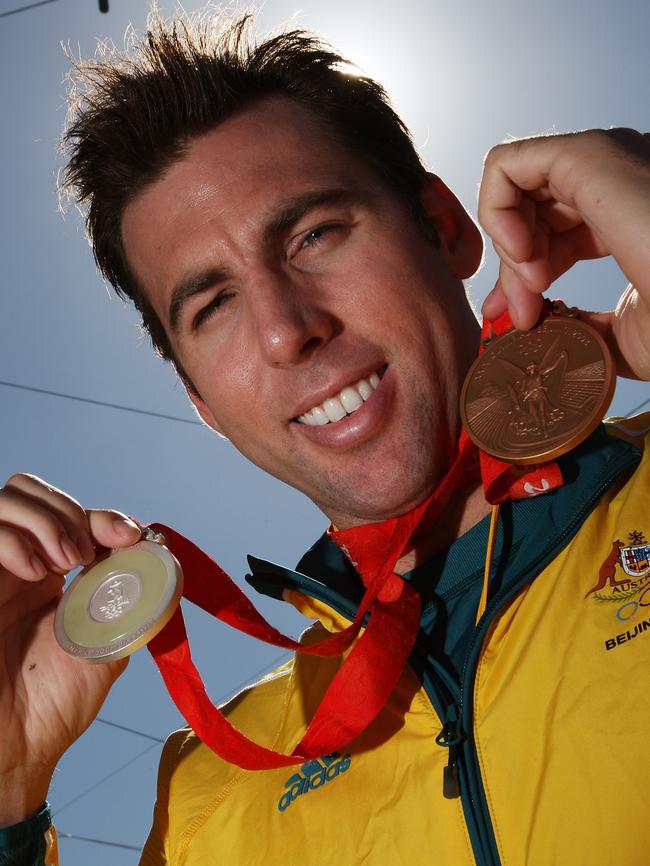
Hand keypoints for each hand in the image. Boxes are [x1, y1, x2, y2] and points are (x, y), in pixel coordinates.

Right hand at [0, 473, 141, 825]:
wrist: (15, 752)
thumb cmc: (55, 707)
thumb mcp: (109, 649)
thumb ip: (132, 607)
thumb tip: (163, 566)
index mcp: (55, 577)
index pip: (74, 516)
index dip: (102, 516)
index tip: (127, 535)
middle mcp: (21, 566)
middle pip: (32, 493)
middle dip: (68, 509)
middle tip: (87, 551)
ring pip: (8, 500)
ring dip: (46, 519)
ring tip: (67, 560)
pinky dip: (16, 540)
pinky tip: (38, 573)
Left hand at [478, 128, 649, 378]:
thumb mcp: (616, 337)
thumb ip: (578, 326)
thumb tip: (539, 325)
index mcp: (625, 216)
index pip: (551, 234)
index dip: (521, 278)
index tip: (517, 320)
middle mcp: (613, 182)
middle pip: (530, 215)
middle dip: (512, 271)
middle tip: (520, 315)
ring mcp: (600, 163)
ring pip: (515, 190)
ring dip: (508, 248)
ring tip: (533, 286)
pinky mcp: (585, 154)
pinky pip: (505, 166)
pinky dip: (495, 212)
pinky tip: (522, 254)